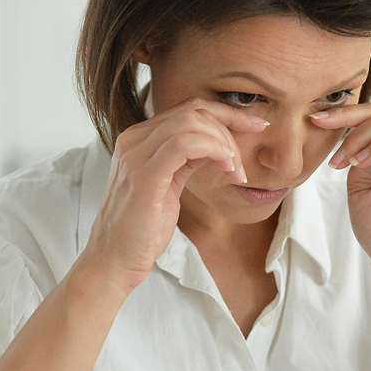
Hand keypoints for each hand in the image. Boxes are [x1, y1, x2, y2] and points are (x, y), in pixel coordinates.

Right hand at [82, 99, 265, 292]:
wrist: (115, 261)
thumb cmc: (142, 229)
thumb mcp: (168, 185)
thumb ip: (185, 161)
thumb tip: (216, 145)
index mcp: (139, 139)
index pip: (188, 109)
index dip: (226, 113)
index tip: (255, 126)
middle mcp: (134, 140)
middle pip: (193, 110)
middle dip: (231, 124)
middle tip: (245, 158)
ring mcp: (136, 156)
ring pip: (191, 123)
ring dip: (224, 143)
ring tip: (236, 171)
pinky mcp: (144, 176)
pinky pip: (183, 145)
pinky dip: (213, 150)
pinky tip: (226, 168)